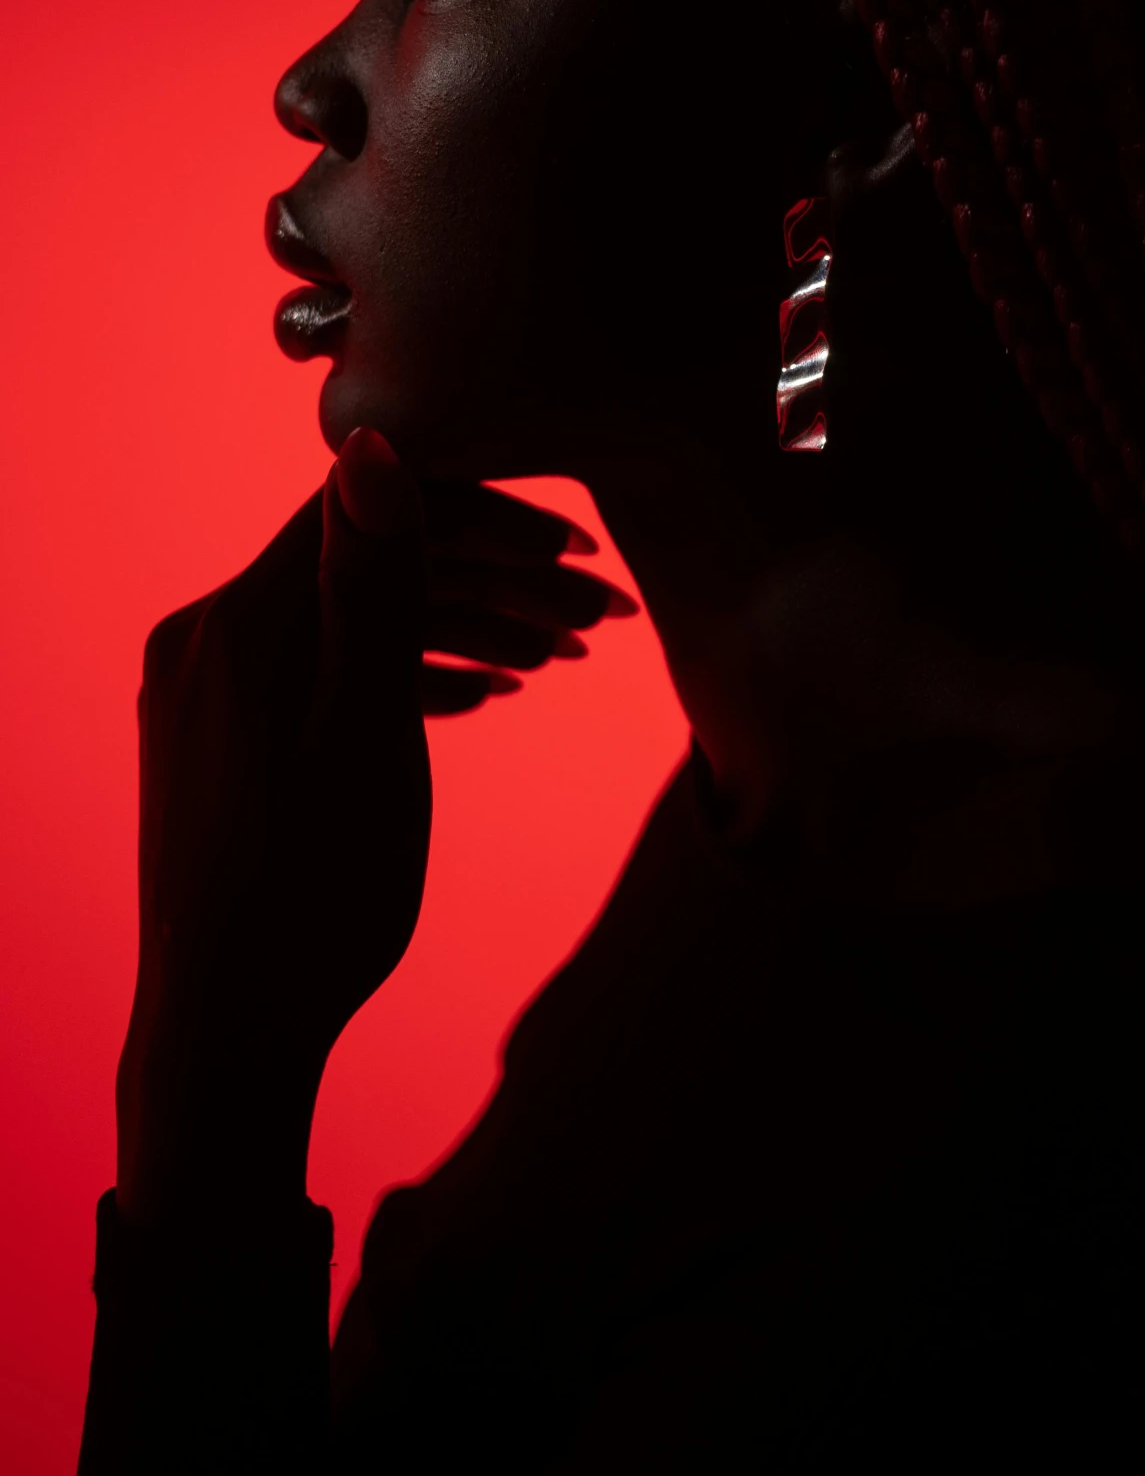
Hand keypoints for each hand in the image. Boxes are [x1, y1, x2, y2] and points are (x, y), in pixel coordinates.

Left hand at [117, 429, 632, 1221]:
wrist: (233, 1031)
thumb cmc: (310, 888)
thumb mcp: (363, 724)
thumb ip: (370, 582)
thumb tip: (376, 443)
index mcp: (237, 624)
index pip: (369, 518)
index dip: (485, 525)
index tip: (580, 557)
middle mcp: (212, 641)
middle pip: (369, 571)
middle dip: (492, 587)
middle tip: (601, 620)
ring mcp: (218, 695)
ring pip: (357, 628)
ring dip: (462, 633)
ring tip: (560, 663)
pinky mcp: (233, 744)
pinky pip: (329, 681)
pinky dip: (407, 679)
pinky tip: (485, 698)